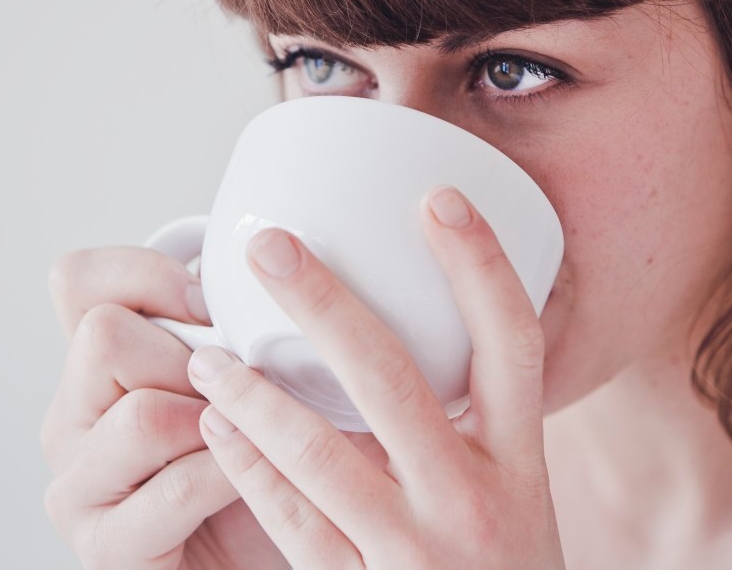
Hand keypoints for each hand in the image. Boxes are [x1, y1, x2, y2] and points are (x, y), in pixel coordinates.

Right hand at [39, 246, 289, 568]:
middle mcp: (72, 418)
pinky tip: (252, 481)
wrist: (259, 560)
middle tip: (238, 393)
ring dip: (218, 423)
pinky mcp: (104, 545)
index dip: (149, 276)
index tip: (211, 304)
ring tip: (249, 441)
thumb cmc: (261, 464)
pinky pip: (172, 488)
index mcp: (94, 365)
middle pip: (105, 334)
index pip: (76, 279)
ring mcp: (78, 484)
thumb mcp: (251, 376)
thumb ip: (241, 321)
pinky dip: (229, 477)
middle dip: (194, 358)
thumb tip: (294, 258)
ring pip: (142, 415)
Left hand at [186, 185, 565, 568]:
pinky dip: (250, 467)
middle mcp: (479, 501)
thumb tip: (396, 343)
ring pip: (324, 453)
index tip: (437, 197)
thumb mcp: (515, 502)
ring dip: (254, 393)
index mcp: (523, 463)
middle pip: (397, 380)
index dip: (480, 266)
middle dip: (327, 305)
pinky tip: (218, 426)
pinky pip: (293, 521)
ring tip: (207, 348)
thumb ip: (471, 432)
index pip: (514, 343)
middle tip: (269, 246)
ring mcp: (419, 552)